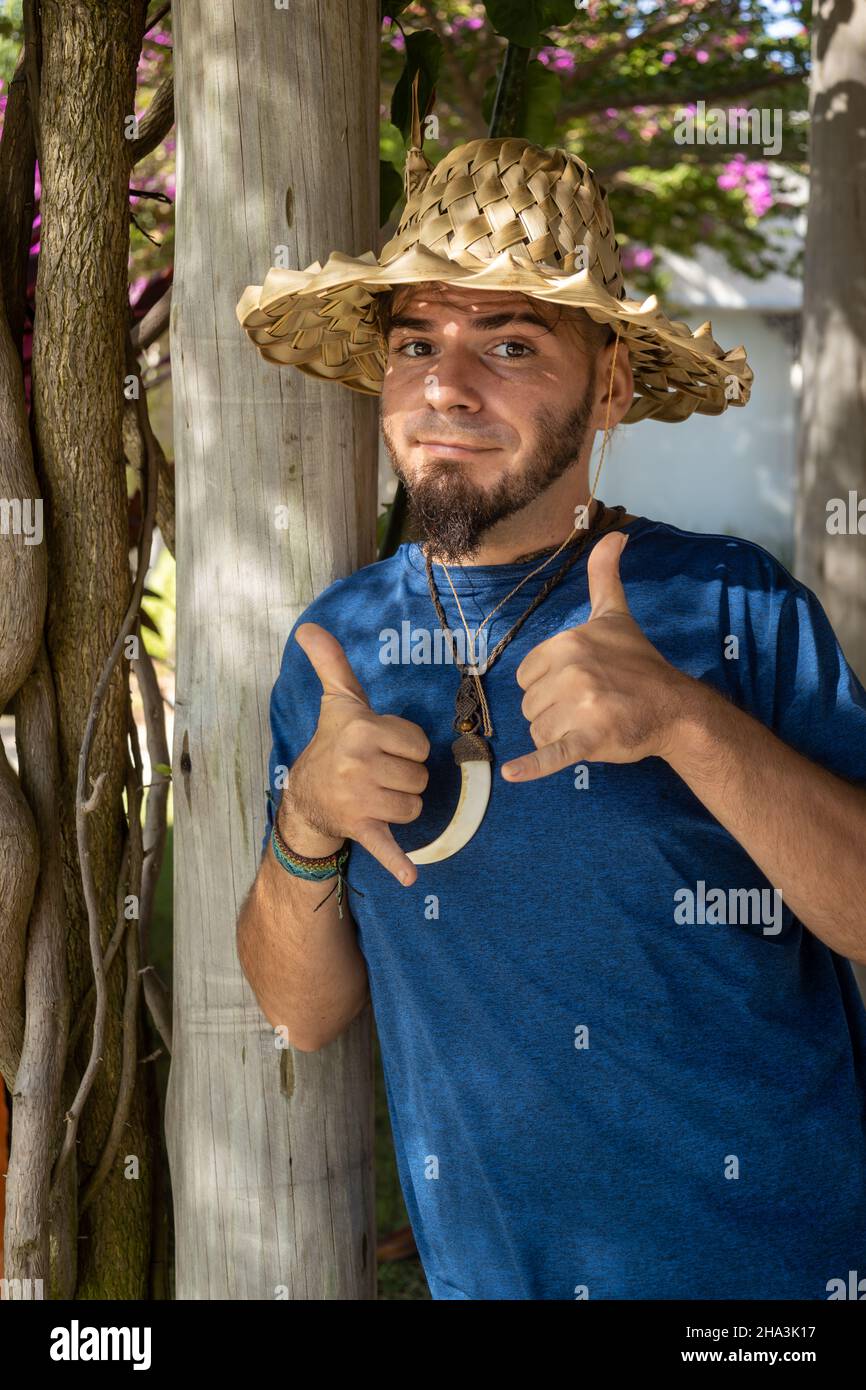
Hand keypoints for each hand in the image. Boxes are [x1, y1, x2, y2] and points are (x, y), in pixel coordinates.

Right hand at [284, 622, 428, 884]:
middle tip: (377, 775)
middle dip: (405, 778)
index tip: (382, 749)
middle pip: (420, 777)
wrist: (306, 796)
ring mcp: (360, 799)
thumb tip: (307, 626)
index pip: (420, 744)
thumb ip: (333, 662)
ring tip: (376, 795)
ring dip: (403, 805)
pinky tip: (410, 877)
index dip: (407, 748)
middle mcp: (360, 764)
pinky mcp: (361, 829)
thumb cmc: (333, 743)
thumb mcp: (338, 701)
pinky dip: (398, 863)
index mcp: (362, 730)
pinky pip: (387, 846)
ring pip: (415, 806)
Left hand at [501, 532, 695, 781]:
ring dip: (557, 734)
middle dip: (552, 711)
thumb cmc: (639, 663)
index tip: (578, 684)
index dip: (547, 684)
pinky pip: (551, 755)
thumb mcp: (616, 615)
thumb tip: (615, 534)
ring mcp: (581, 708)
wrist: (675, 707)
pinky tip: (514, 775)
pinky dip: (532, 767)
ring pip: (538, 730)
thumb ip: (606, 574)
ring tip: (589, 724)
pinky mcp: (589, 740)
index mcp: (567, 643)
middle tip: (588, 706)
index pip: (527, 675)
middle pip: (530, 704)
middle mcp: (571, 672)